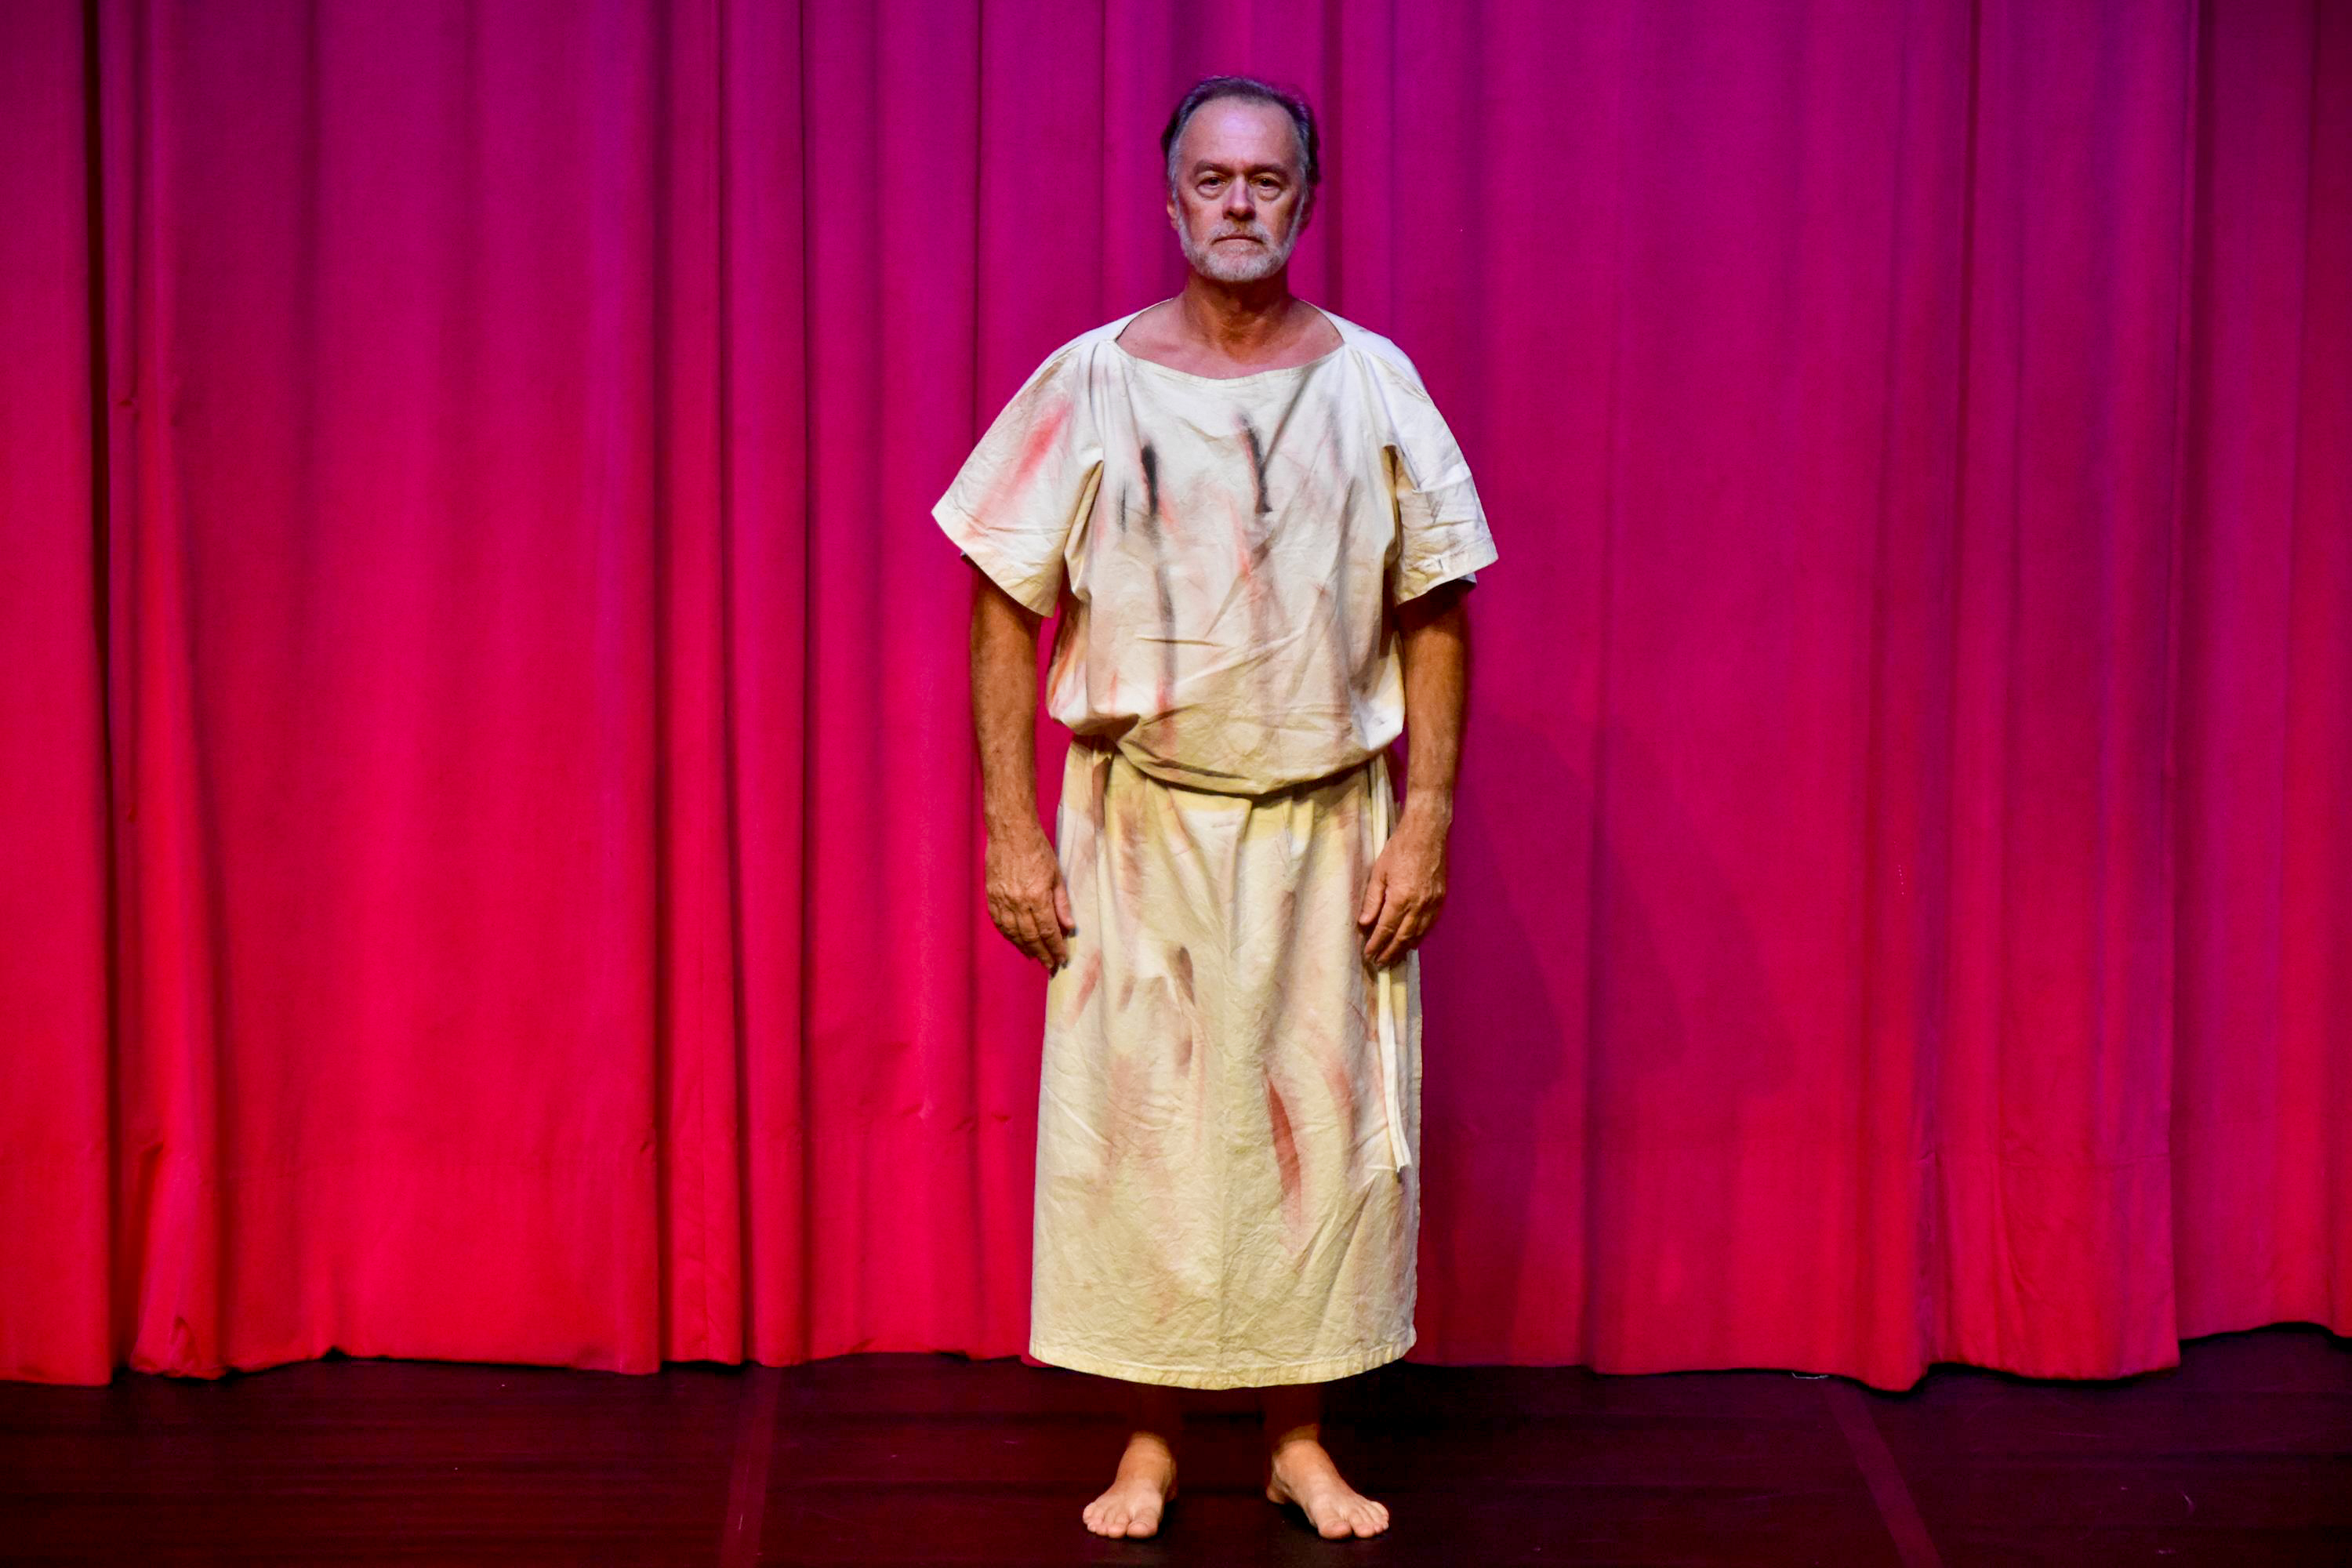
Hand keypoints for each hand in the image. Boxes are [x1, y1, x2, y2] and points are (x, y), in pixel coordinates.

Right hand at [985, 826, 1075, 970]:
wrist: (1010, 832)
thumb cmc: (1037, 849)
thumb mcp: (1056, 875)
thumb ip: (1061, 903)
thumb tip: (1069, 927)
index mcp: (1037, 897)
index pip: (1048, 931)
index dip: (1055, 948)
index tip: (1061, 959)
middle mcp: (1018, 902)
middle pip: (1030, 937)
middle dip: (1041, 953)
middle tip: (1049, 966)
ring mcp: (1002, 900)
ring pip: (1013, 933)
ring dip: (1024, 948)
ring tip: (1034, 957)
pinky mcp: (991, 896)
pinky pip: (999, 923)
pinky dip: (1008, 935)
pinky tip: (1015, 941)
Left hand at [1357, 816, 1446, 966]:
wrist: (1427, 834)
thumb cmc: (1399, 849)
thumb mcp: (1378, 872)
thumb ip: (1372, 900)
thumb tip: (1364, 924)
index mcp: (1401, 898)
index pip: (1386, 929)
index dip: (1376, 944)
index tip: (1368, 955)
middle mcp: (1419, 905)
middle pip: (1403, 937)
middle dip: (1391, 952)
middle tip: (1380, 963)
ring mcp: (1433, 903)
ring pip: (1419, 934)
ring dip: (1405, 948)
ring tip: (1394, 957)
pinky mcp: (1441, 899)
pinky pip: (1430, 925)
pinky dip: (1420, 936)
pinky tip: (1412, 941)